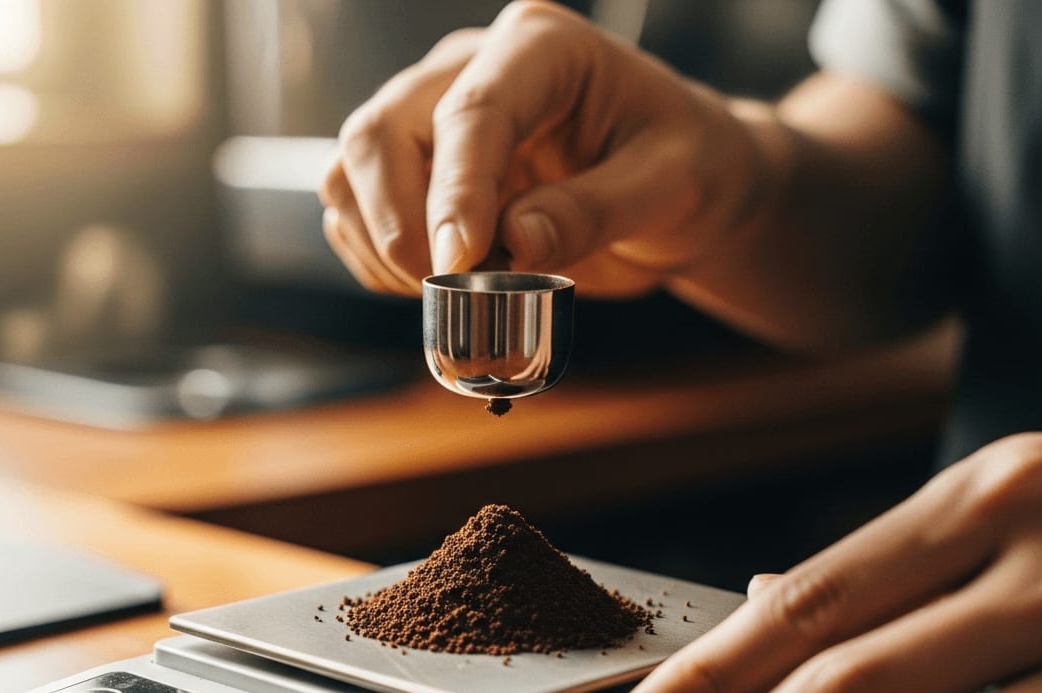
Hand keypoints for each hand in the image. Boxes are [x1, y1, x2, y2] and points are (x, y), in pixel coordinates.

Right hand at [319, 0, 767, 296]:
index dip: (456, 191)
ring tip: (453, 293)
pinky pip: (358, 210)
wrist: (682, 184)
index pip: (473, 111)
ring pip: (354, 170)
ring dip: (380, 245)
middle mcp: (473, 68)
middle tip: (450, 289)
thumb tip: (515, 243)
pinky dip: (378, 260)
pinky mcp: (419, 168)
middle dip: (399, 221)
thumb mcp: (672, 187)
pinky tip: (438, 286)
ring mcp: (435, 116)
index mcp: (543, 49)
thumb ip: (596, 211)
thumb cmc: (688, 166)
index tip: (458, 263)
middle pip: (382, 131)